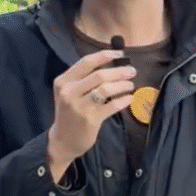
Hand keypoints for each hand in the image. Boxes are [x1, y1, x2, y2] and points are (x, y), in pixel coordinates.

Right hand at [47, 50, 135, 182]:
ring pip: (106, 89)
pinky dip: (123, 100)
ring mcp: (79, 106)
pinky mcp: (90, 119)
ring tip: (130, 85)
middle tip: (132, 71)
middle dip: (119, 71)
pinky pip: (112, 105)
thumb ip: (85, 78)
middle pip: (99, 75)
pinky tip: (129, 98)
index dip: (105, 55)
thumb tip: (113, 63)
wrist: (63, 140)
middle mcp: (69, 92)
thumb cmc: (70, 112)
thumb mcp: (70, 92)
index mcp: (63, 81)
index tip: (121, 54)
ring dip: (122, 85)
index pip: (86, 62)